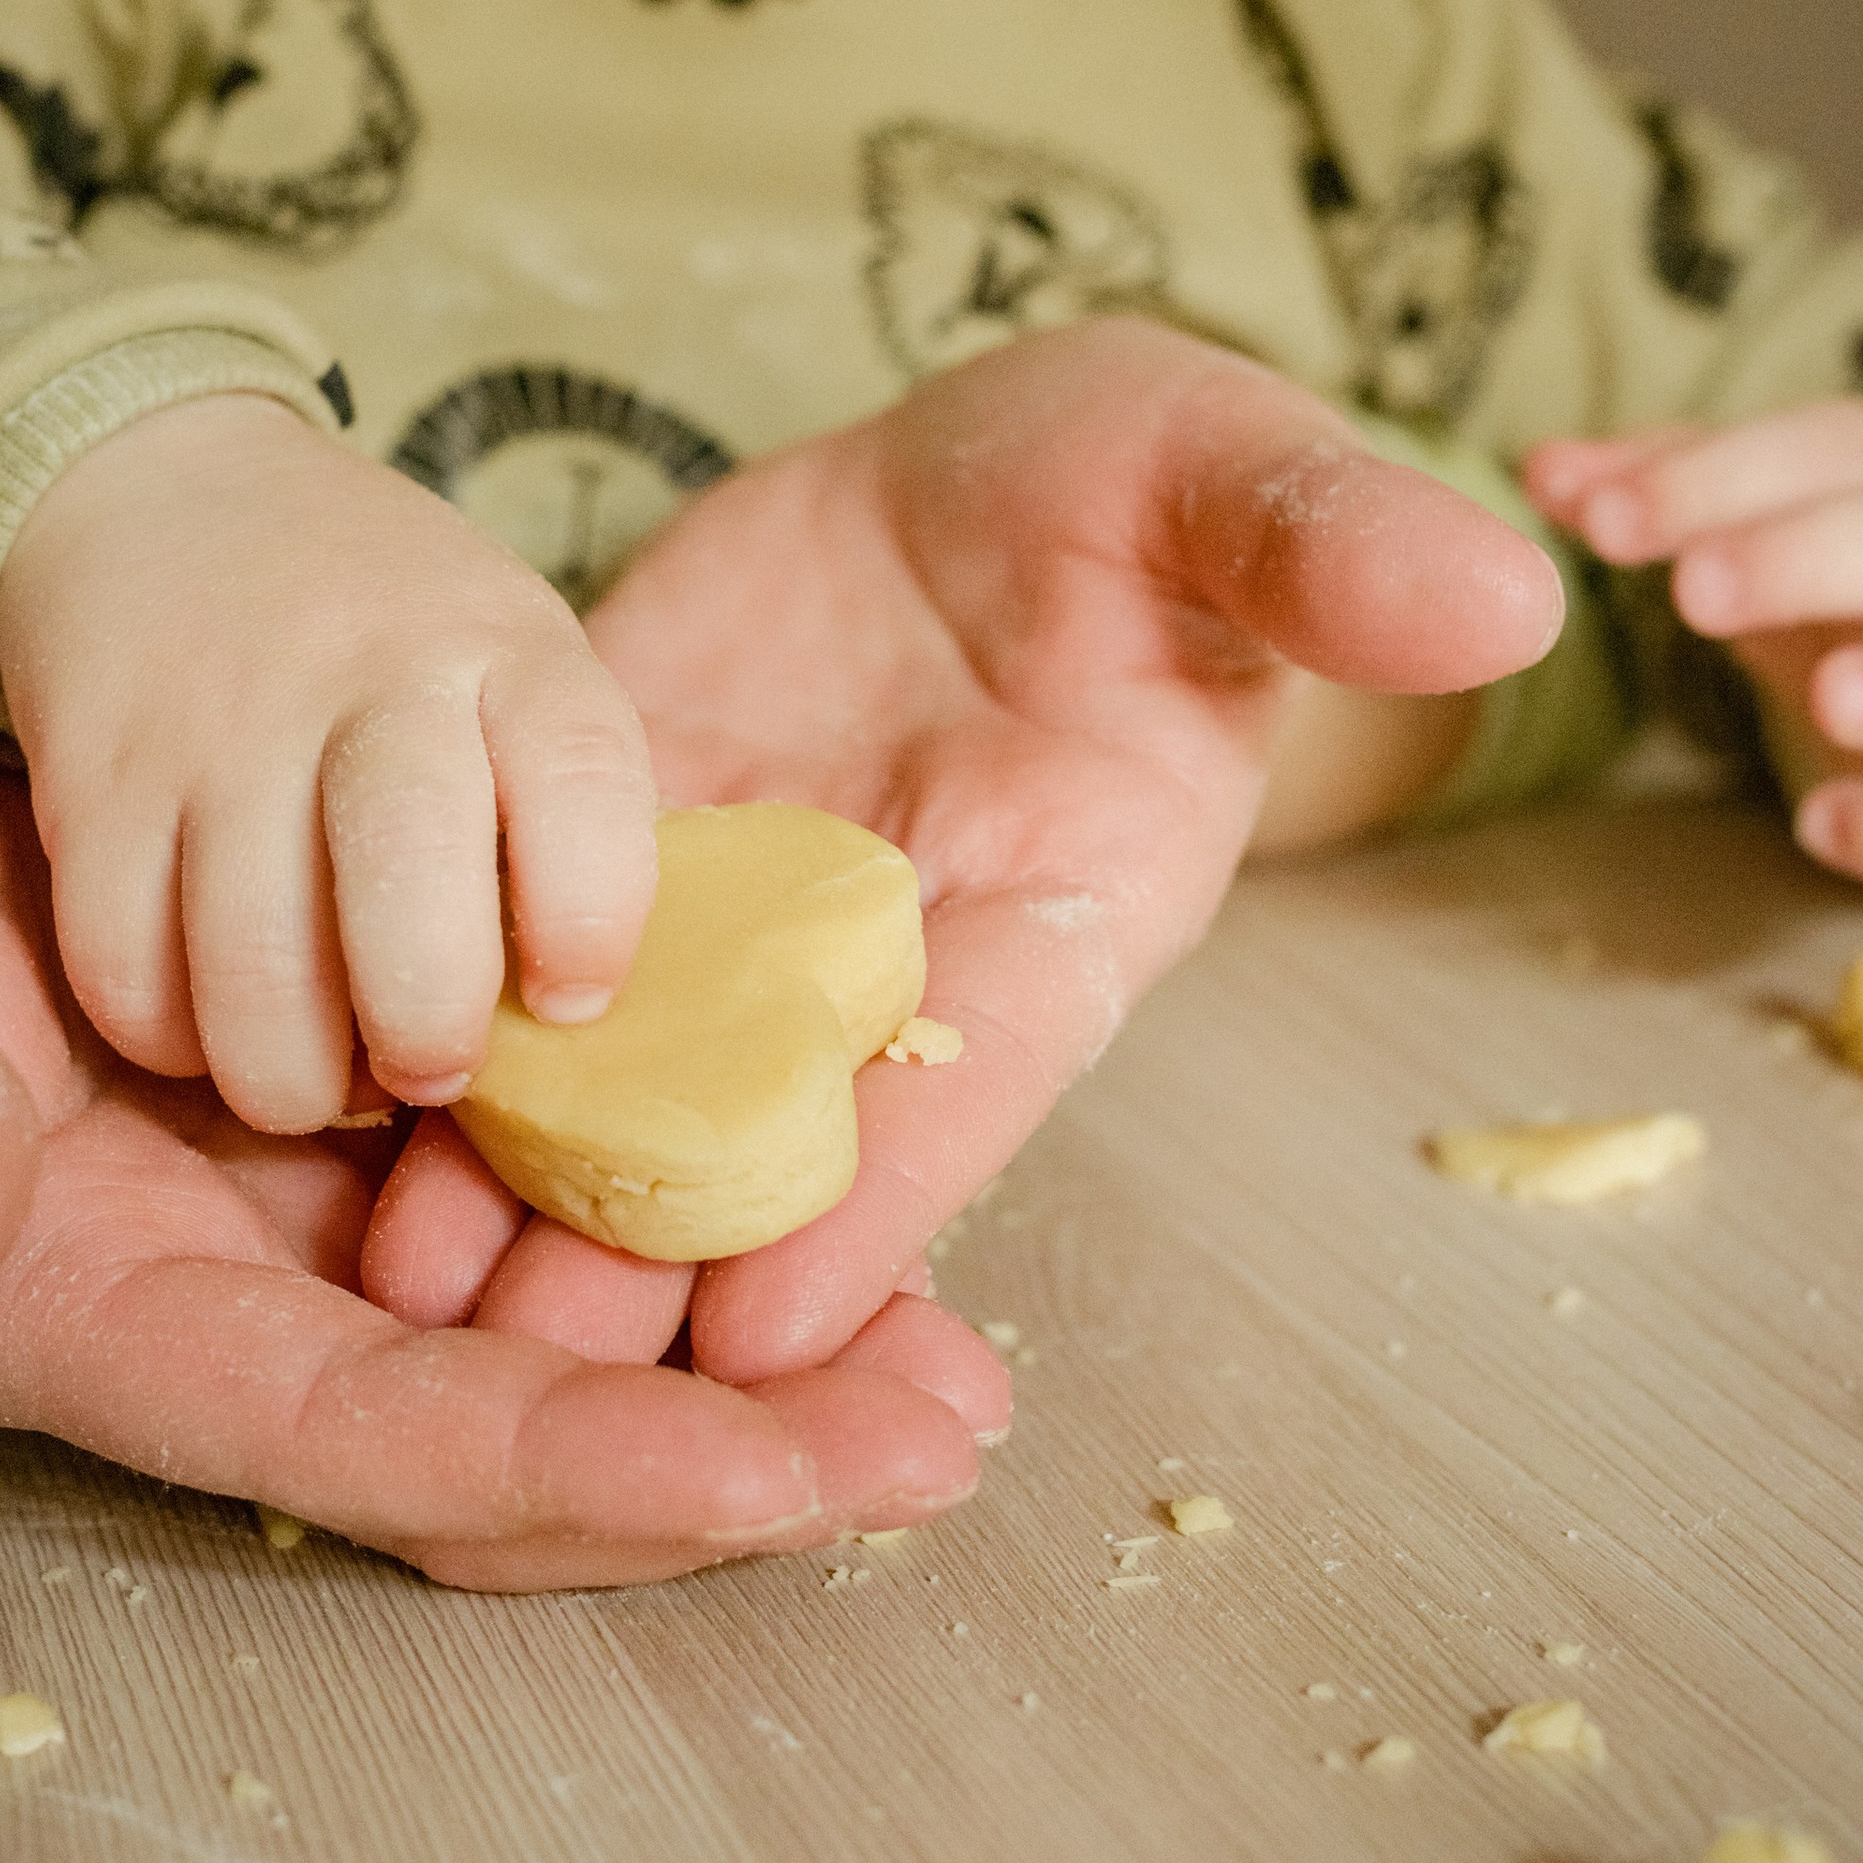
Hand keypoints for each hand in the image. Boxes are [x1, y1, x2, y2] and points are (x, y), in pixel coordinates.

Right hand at [0, 396, 658, 1127]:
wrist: (167, 498)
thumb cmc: (382, 631)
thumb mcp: (504, 660)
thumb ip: (547, 810)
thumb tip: (567, 1023)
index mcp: (502, 646)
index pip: (582, 774)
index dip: (593, 919)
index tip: (570, 1001)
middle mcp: (364, 673)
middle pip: (408, 869)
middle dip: (428, 1023)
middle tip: (431, 1069)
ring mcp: (216, 727)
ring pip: (249, 962)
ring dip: (295, 1075)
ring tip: (324, 1076)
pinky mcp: (91, 785)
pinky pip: (124, 971)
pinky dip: (174, 1041)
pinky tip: (215, 1025)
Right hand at [0, 626, 988, 1587]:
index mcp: (74, 1301)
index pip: (352, 1440)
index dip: (560, 1471)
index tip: (769, 1479)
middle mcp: (206, 1283)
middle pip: (495, 1434)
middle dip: (726, 1456)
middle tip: (956, 1435)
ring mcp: (279, 1195)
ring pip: (546, 1331)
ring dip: (748, 1354)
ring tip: (963, 1369)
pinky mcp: (329, 1087)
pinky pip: (533, 1184)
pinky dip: (679, 1198)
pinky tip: (827, 1171)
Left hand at [357, 324, 1564, 1380]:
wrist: (958, 480)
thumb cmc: (1125, 477)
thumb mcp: (1216, 463)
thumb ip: (1327, 533)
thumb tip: (1507, 581)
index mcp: (1077, 899)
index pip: (989, 1069)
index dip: (889, 1192)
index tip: (772, 1315)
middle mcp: (913, 969)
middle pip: (802, 1152)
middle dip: (682, 1283)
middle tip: (534, 1400)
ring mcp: (759, 944)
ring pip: (657, 1117)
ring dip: (549, 1228)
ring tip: (408, 1322)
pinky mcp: (631, 893)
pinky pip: (549, 1016)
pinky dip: (470, 1101)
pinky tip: (355, 1172)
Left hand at [1528, 404, 1862, 894]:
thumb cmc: (1851, 597)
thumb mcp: (1761, 532)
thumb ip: (1663, 496)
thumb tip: (1544, 471)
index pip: (1834, 450)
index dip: (1720, 477)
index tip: (1604, 520)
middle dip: (1806, 559)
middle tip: (1695, 592)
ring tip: (1831, 697)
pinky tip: (1824, 826)